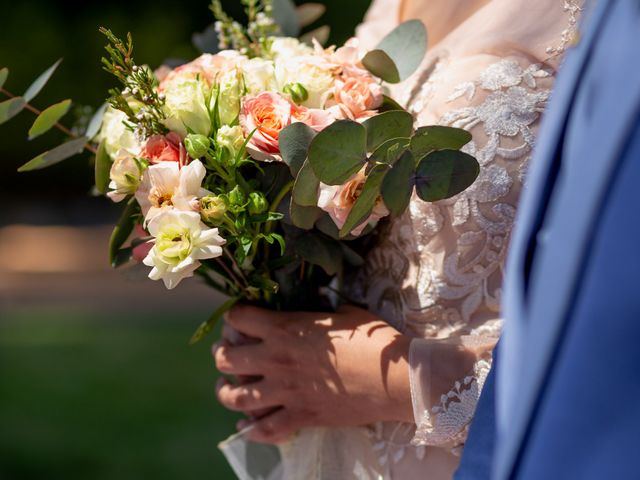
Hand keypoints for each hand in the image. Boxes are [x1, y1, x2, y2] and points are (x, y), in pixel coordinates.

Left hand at [212, 304, 413, 443]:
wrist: (395, 379)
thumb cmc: (373, 340)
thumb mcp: (345, 313)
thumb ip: (321, 310)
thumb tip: (318, 305)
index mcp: (285, 329)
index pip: (238, 317)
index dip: (235, 316)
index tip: (241, 319)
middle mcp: (276, 359)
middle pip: (225, 358)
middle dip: (223, 353)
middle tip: (232, 353)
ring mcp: (285, 391)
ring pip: (234, 397)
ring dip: (228, 392)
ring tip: (232, 388)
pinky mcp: (300, 416)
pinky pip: (263, 429)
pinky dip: (253, 429)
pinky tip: (251, 424)